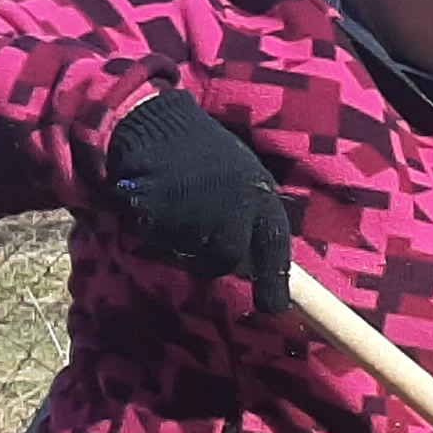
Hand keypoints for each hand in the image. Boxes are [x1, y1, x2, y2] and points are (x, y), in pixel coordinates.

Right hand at [107, 91, 291, 312]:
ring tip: (180, 206)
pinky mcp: (161, 215)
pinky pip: (162, 243)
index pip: (274, 247)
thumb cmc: (207, 155)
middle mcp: (233, 207)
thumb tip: (257, 265)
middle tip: (203, 238)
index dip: (274, 281)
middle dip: (214, 259)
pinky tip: (160, 204)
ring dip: (184, 244)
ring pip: (191, 256)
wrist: (159, 126)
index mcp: (260, 197)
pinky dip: (159, 232)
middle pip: (226, 260)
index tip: (272, 307)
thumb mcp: (245, 178)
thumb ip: (253, 217)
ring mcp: (196, 213)